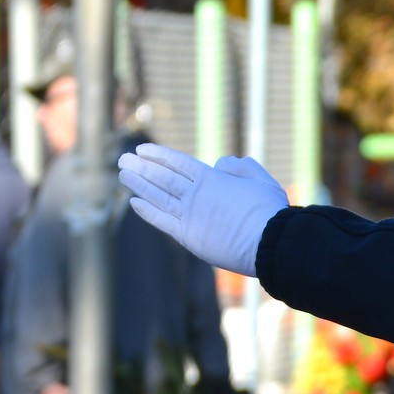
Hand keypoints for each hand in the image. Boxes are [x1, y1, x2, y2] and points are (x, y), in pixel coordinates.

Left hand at [117, 144, 288, 275]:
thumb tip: (219, 163)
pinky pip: (161, 220)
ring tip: (123, 174)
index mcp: (213, 179)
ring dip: (138, 184)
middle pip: (162, 177)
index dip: (158, 155)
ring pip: (157, 196)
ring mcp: (190, 216)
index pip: (178, 163)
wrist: (269, 243)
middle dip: (141, 166)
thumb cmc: (270, 212)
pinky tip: (134, 202)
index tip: (142, 150)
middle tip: (123, 159)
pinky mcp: (189, 237)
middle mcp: (195, 195)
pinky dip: (146, 211)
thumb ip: (240, 167)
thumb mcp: (262, 180)